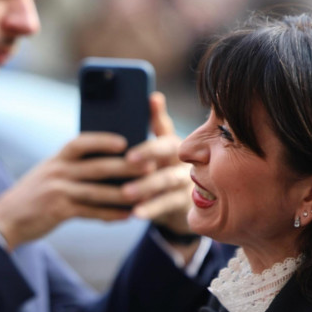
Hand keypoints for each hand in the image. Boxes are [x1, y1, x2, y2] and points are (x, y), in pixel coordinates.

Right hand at [0, 133, 154, 250]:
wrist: (5, 219)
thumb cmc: (32, 195)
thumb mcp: (47, 173)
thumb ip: (71, 167)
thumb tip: (106, 163)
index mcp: (56, 159)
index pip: (81, 142)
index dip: (103, 140)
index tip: (125, 141)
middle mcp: (57, 171)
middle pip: (97, 166)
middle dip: (126, 166)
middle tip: (149, 166)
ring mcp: (57, 191)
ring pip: (97, 191)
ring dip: (123, 193)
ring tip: (144, 193)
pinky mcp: (59, 211)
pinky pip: (90, 212)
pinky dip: (110, 214)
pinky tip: (127, 216)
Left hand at [120, 92, 193, 234]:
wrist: (176, 207)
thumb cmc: (157, 173)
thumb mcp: (151, 156)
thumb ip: (139, 136)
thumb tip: (132, 105)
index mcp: (170, 142)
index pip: (165, 123)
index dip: (158, 112)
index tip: (152, 98)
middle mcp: (181, 156)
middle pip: (169, 149)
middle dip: (150, 151)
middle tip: (129, 158)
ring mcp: (185, 179)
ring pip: (168, 179)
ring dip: (147, 185)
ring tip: (126, 192)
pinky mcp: (184, 202)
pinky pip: (167, 204)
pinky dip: (151, 208)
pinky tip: (136, 213)